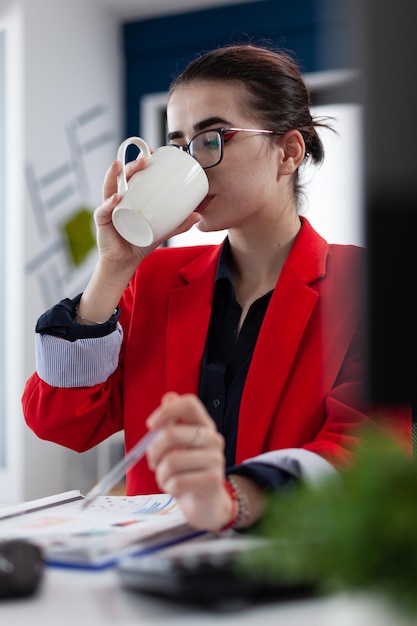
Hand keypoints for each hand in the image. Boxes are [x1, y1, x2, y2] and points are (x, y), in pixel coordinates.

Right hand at [94, 159, 200, 271]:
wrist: (126, 262)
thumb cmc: (141, 242)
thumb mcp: (163, 231)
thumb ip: (179, 224)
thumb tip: (198, 215)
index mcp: (131, 196)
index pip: (134, 175)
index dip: (141, 162)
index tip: (153, 153)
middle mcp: (118, 198)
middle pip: (123, 177)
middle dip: (132, 165)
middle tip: (145, 160)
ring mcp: (109, 207)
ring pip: (110, 187)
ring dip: (114, 175)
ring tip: (122, 166)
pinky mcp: (102, 220)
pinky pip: (104, 210)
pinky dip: (109, 203)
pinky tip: (117, 197)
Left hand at [146, 393, 233, 530]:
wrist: (207, 504)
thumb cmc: (188, 471)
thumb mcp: (179, 446)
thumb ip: (173, 422)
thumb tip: (169, 397)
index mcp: (204, 425)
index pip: (189, 403)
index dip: (167, 410)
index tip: (151, 425)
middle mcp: (213, 438)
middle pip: (171, 433)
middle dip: (153, 451)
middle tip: (153, 462)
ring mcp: (216, 460)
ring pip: (171, 461)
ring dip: (160, 474)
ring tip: (166, 478)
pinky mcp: (213, 481)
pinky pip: (176, 481)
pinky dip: (168, 487)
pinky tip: (176, 488)